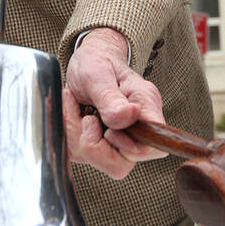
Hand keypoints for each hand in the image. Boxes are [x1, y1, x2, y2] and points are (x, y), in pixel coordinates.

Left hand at [63, 27, 167, 179]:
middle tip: (85, 115)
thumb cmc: (96, 62)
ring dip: (77, 135)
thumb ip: (110, 98)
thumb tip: (129, 116)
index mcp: (145, 108)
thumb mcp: (98, 74)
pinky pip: (83, 155)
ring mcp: (119, 140)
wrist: (87, 61)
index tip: (106, 126)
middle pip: (121, 164)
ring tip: (75, 106)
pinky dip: (71, 134)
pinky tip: (72, 112)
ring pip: (99, 161)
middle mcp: (136, 128)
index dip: (128, 147)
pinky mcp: (100, 145)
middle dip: (92, 144)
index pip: (153, 147)